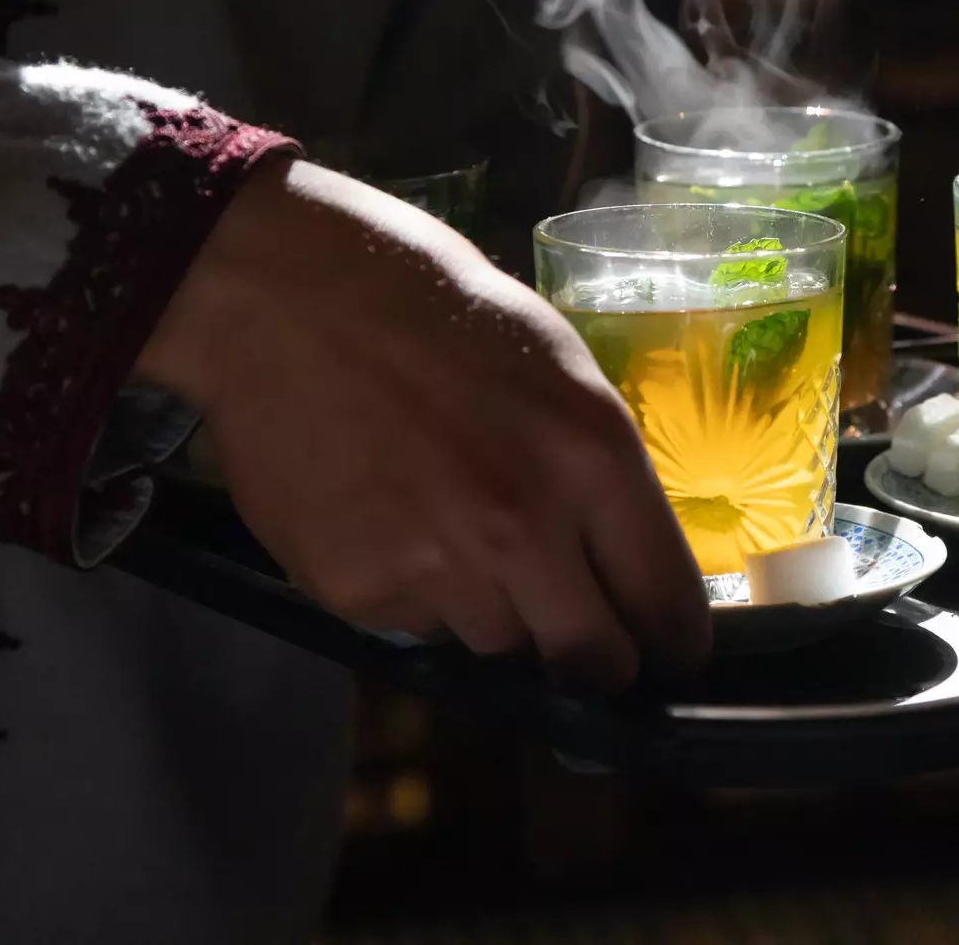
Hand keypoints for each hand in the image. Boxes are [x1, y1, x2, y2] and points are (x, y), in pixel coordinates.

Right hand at [137, 157, 708, 690]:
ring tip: (450, 522)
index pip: (665, 604)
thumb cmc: (436, 311)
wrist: (285, 297)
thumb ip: (598, 473)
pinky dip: (413, 590)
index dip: (673, 640)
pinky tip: (387, 517)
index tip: (668, 650)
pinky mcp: (359, 592)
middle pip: (590, 660)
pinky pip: (415, 623)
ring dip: (493, 607)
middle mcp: (524, 529)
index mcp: (592, 459)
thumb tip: (623, 562)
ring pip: (498, 641)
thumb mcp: (558, 368)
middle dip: (594, 658)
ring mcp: (436, 569)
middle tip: (579, 638)